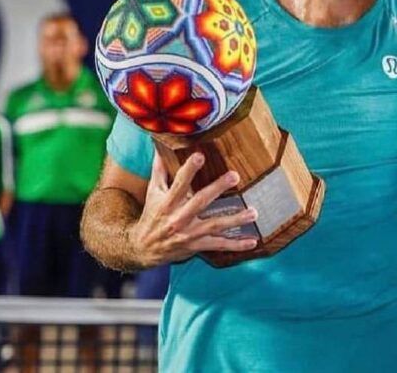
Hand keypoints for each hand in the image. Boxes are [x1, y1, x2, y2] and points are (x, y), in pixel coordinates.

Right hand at [128, 152, 257, 267]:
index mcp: (167, 203)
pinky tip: (252, 242)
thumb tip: (159, 146)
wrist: (143, 249)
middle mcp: (178, 218)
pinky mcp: (196, 246)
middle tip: (235, 176)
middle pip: (200, 201)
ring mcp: (189, 234)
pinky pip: (218, 245)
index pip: (179, 184)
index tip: (200, 156)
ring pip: (214, 225)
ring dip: (235, 219)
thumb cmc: (151, 216)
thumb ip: (159, 170)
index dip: (189, 170)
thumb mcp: (152, 193)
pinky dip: (236, 245)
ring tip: (254, 212)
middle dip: (217, 188)